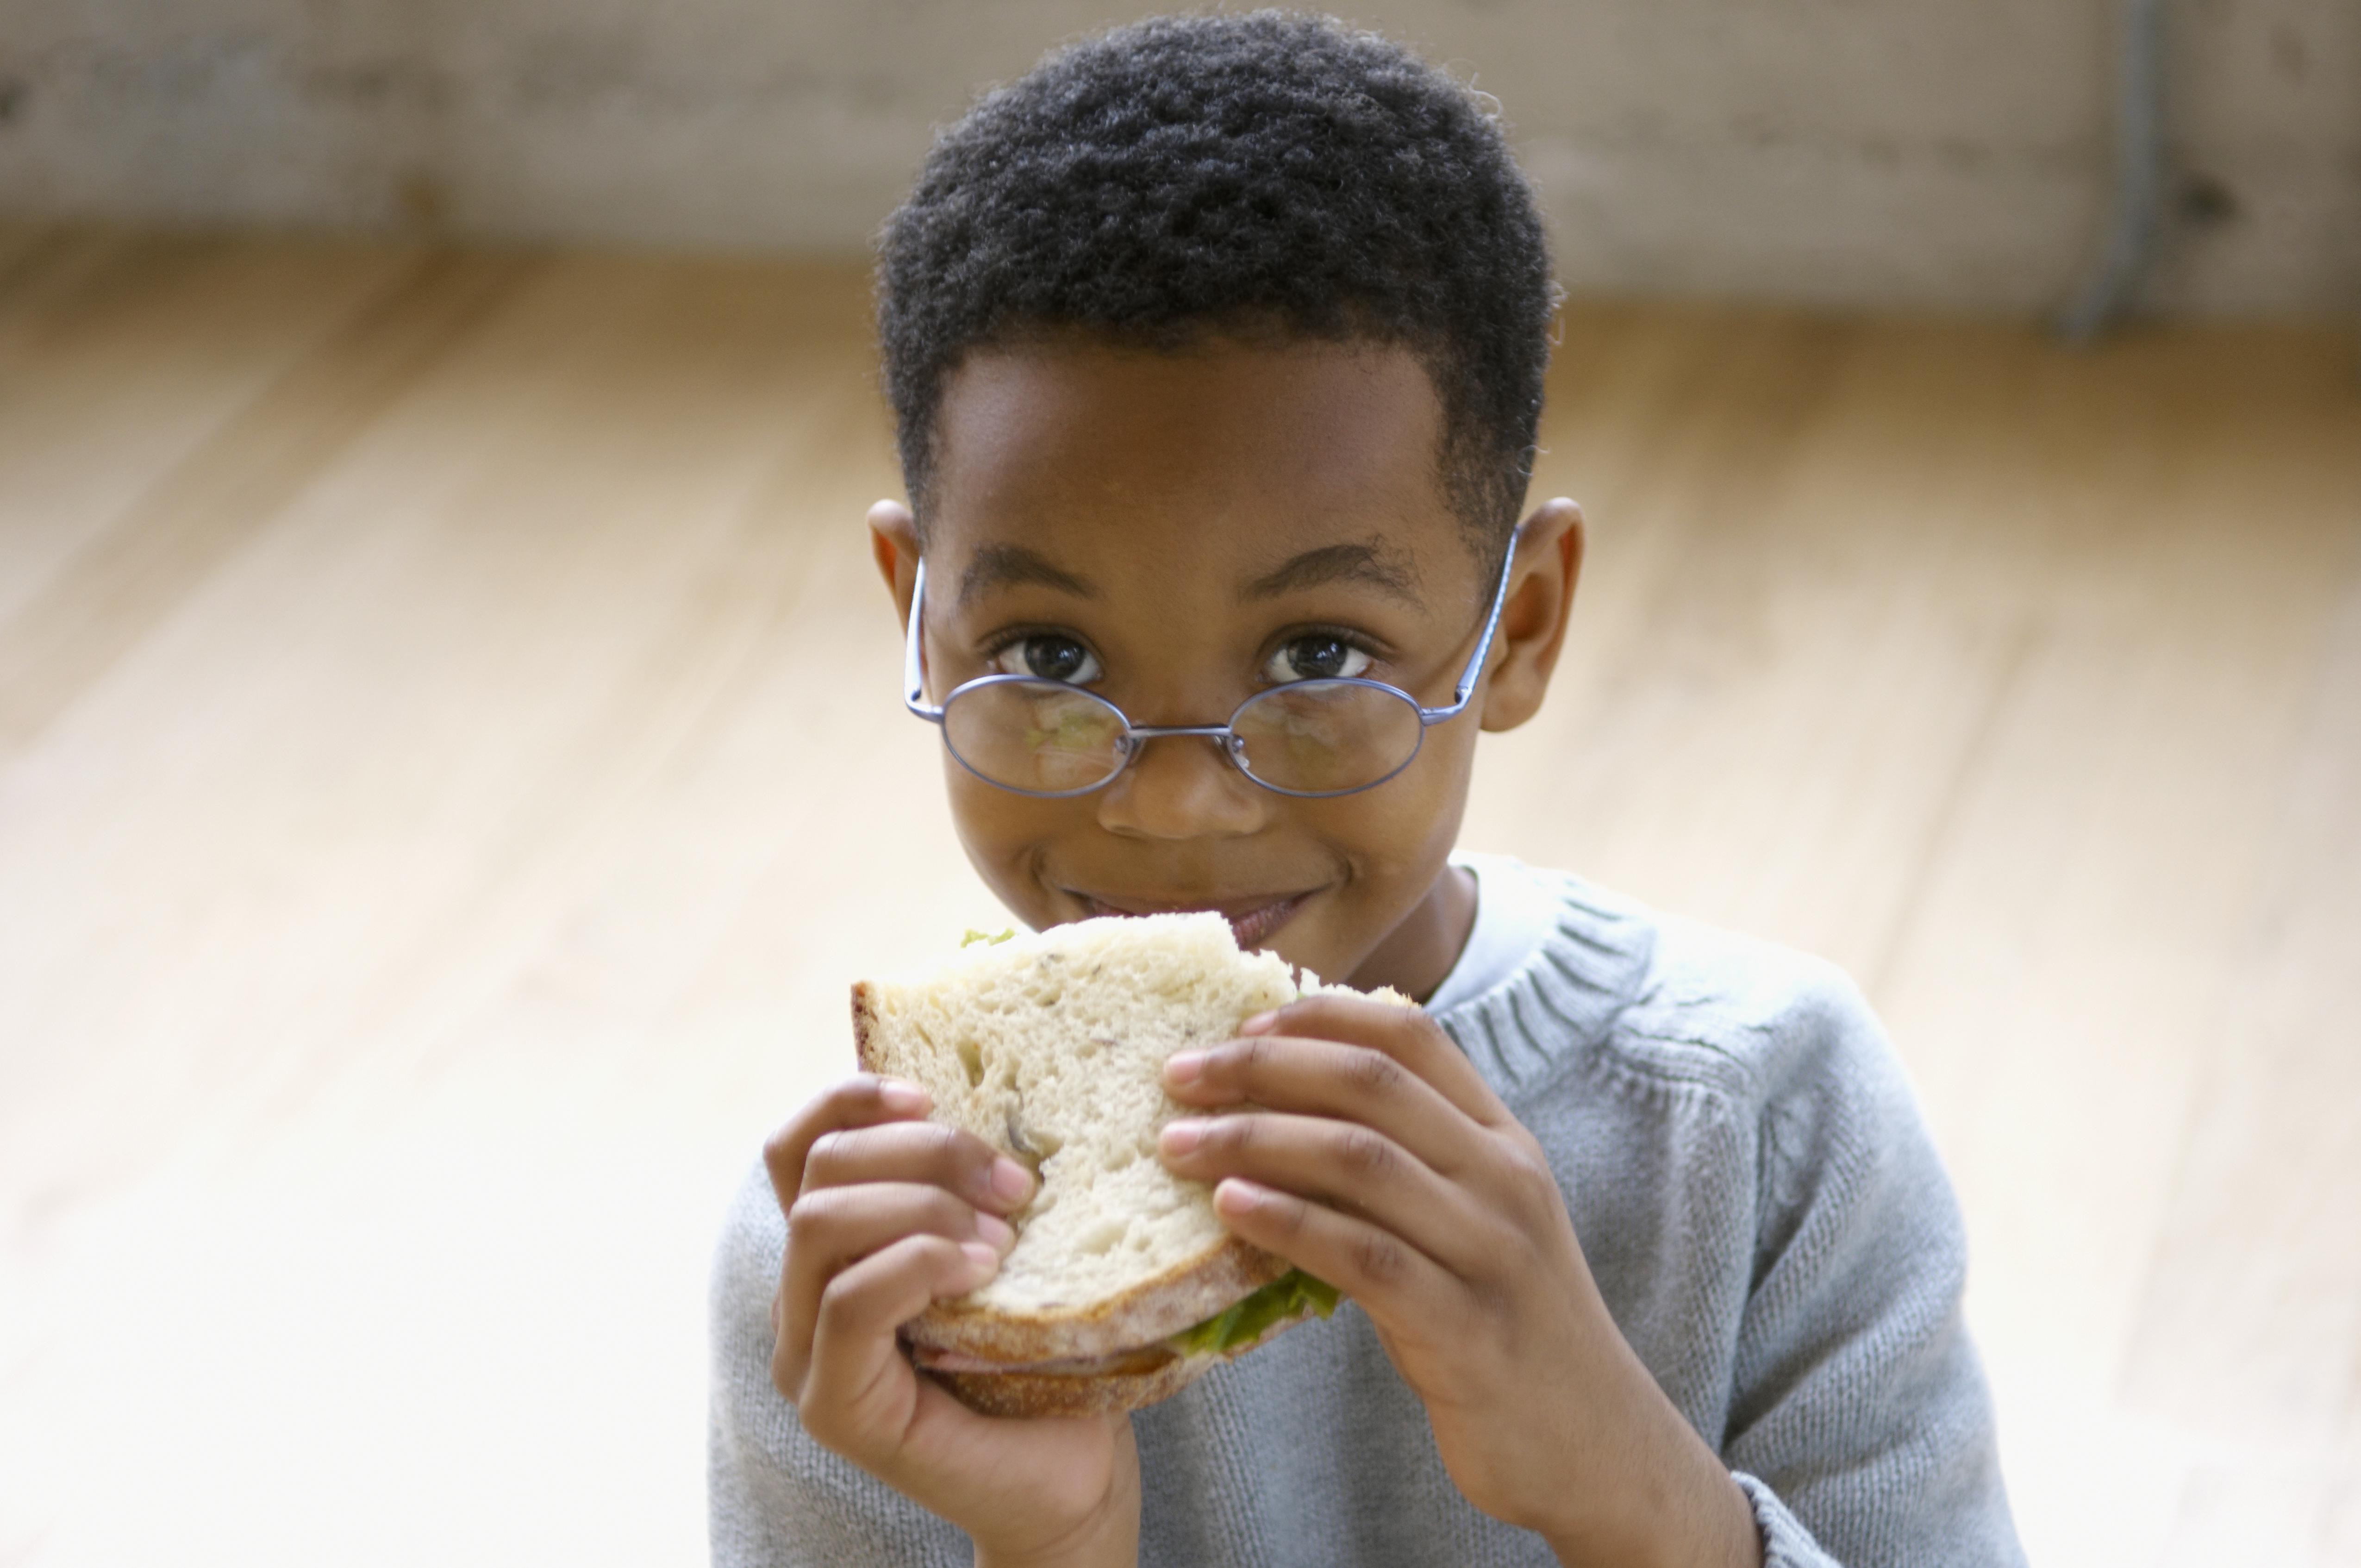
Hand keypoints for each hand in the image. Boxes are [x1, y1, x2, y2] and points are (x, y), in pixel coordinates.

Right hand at [766, 1075, 1140, 1567]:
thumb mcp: (1005, 1245)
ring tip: (1004, 1235)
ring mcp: (806, 1358)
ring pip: (821, 1224)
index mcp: (832, 1253)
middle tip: (1014, 1183)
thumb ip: (969, 1186)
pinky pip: (850, 1301)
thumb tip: (988, 1090)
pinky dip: (920, 1263)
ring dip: (923, 1205)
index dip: (851, 1099)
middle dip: (921, 1153)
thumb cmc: (1048, 1354)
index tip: (932, 1094)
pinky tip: (983, 1272)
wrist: (1075, 1476)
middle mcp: (799, 1301)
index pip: (797, 1149)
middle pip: (819, 1172)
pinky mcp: (834, 1406)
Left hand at [1157, 999, 1758, 1567]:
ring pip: (1359, 1159)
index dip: (1321, 1016)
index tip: (1241, 1023)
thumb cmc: (1502, 1323)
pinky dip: (1289, 1223)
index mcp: (1503, 1140)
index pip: (1411, 1037)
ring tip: (1178, 1142)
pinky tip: (1227, 1209)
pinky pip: (1364, 1257)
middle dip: (1262, 1068)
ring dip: (1254, 1139)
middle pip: (1371, 1085)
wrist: (1593, 1444)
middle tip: (1178, 1075)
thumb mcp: (1470, 1223)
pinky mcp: (1467, 1328)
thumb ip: (1403, 1166)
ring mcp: (1491, 1251)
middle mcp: (1504, 1179)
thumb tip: (1276, 1117)